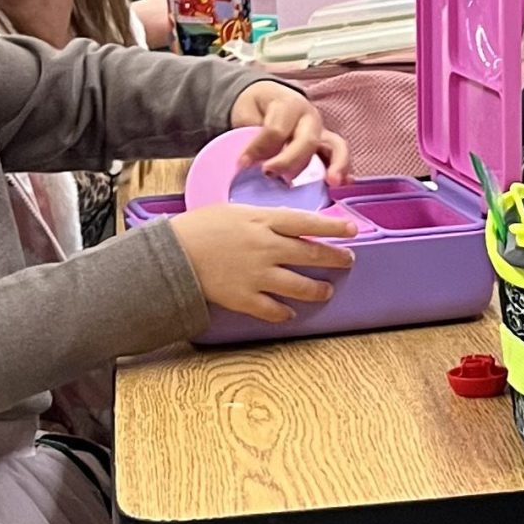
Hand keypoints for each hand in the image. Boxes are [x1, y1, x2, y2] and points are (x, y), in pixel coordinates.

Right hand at [167, 203, 358, 322]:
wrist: (171, 254)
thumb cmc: (199, 227)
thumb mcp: (235, 211)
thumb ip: (264, 218)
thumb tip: (289, 223)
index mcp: (263, 221)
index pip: (308, 223)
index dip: (334, 226)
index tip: (352, 230)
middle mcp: (266, 248)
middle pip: (312, 255)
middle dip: (335, 258)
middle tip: (347, 260)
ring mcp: (257, 274)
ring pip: (301, 286)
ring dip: (318, 290)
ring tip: (325, 290)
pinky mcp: (245, 298)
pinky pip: (274, 310)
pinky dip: (285, 312)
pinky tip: (290, 312)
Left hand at [231, 80, 349, 186]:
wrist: (266, 99)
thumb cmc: (255, 109)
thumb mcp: (245, 115)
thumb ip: (250, 136)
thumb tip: (248, 164)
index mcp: (288, 104)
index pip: (276, 130)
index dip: (258, 148)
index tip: (242, 164)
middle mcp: (310, 117)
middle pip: (307, 141)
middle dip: (289, 161)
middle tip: (269, 174)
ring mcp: (322, 132)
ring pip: (335, 147)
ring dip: (335, 165)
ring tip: (332, 182)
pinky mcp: (328, 146)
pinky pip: (340, 157)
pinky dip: (344, 170)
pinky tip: (345, 184)